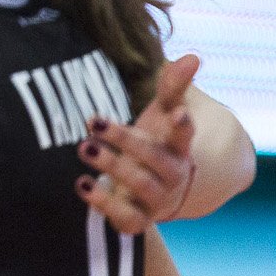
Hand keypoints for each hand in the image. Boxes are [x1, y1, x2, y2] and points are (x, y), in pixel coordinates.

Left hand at [79, 54, 196, 233]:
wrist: (144, 193)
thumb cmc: (152, 143)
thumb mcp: (160, 113)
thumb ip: (172, 87)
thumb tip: (194, 56)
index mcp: (178, 147)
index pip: (185, 136)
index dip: (183, 126)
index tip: (179, 113)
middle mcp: (172, 175)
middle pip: (156, 159)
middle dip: (127, 141)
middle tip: (93, 122)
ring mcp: (157, 200)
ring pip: (141, 186)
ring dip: (113, 167)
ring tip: (84, 147)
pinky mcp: (137, 219)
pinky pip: (126, 218)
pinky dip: (104, 204)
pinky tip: (82, 184)